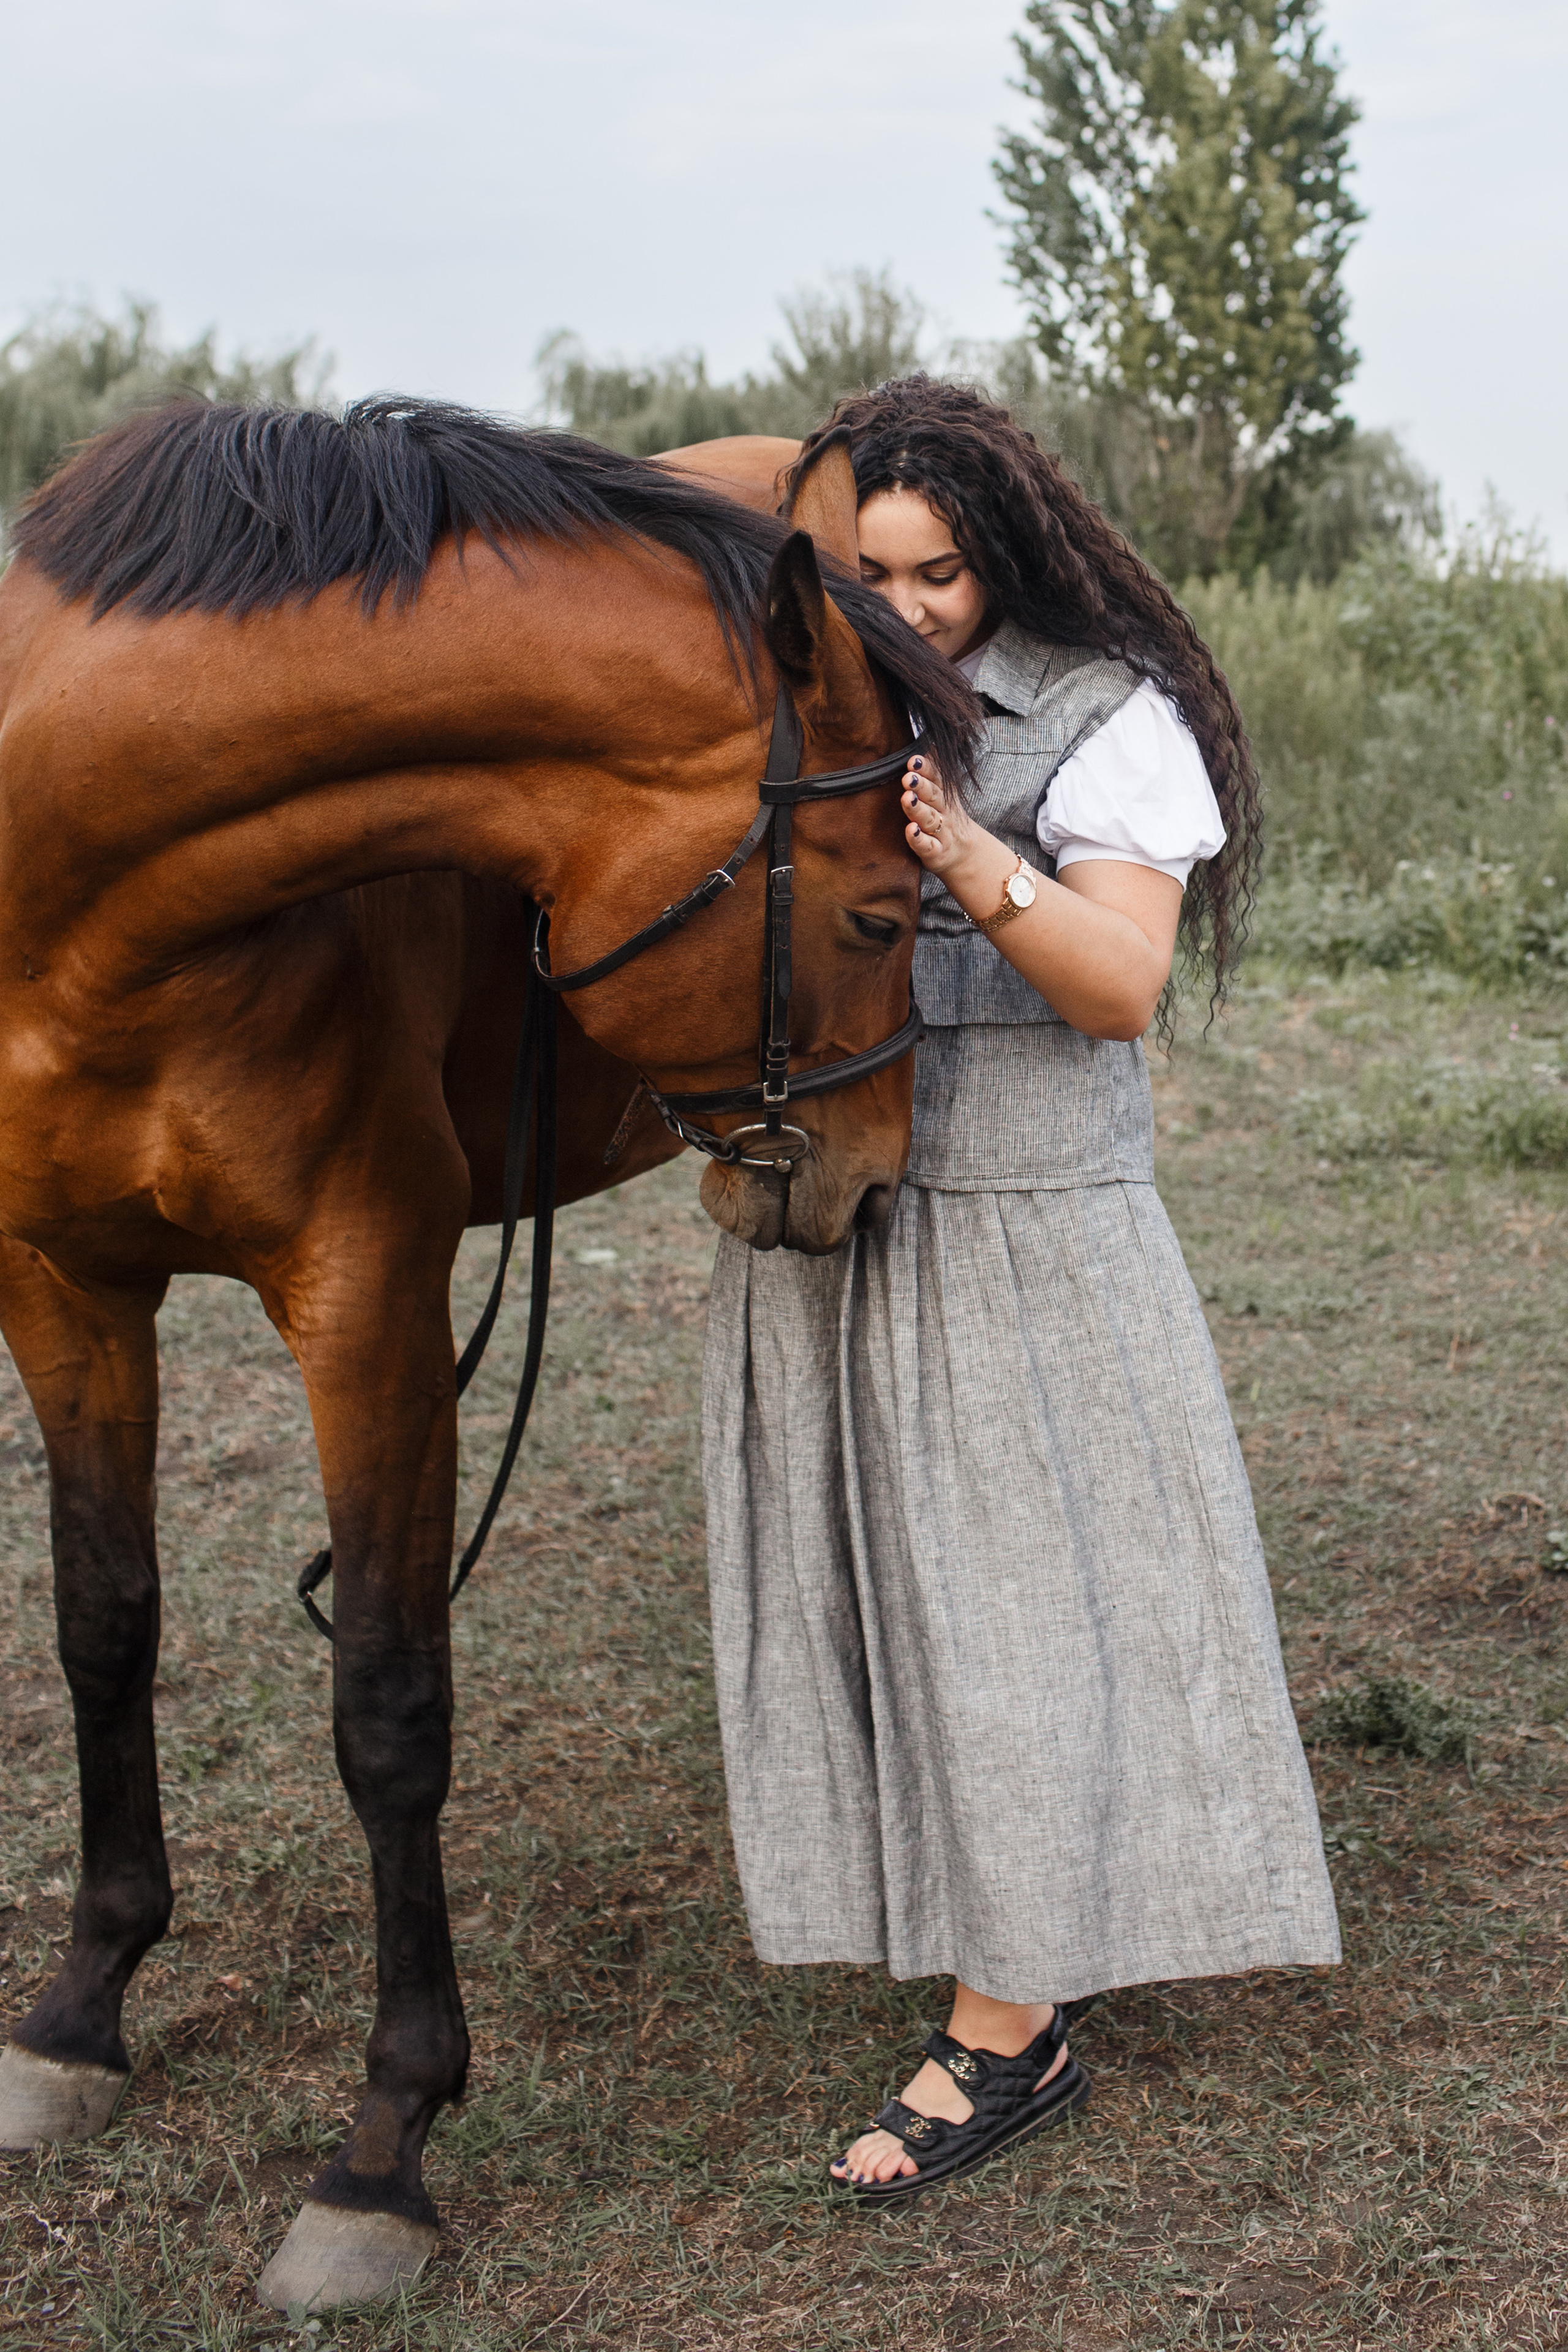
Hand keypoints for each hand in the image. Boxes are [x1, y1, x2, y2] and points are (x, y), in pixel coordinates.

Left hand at [900, 757, 1001, 895]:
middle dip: (922, 786)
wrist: (965, 855)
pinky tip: (910, 830)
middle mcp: (944, 813)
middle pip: (934, 797)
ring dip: (918, 809)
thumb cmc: (945, 821)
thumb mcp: (944, 796)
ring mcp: (941, 834)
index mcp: (944, 797)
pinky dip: (918, 839)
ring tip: (907, 798)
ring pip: (930, 820)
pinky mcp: (936, 853)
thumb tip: (928, 743)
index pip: (936, 780)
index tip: (914, 759)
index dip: (926, 769)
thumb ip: (934, 774)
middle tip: (908, 776)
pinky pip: (927, 846)